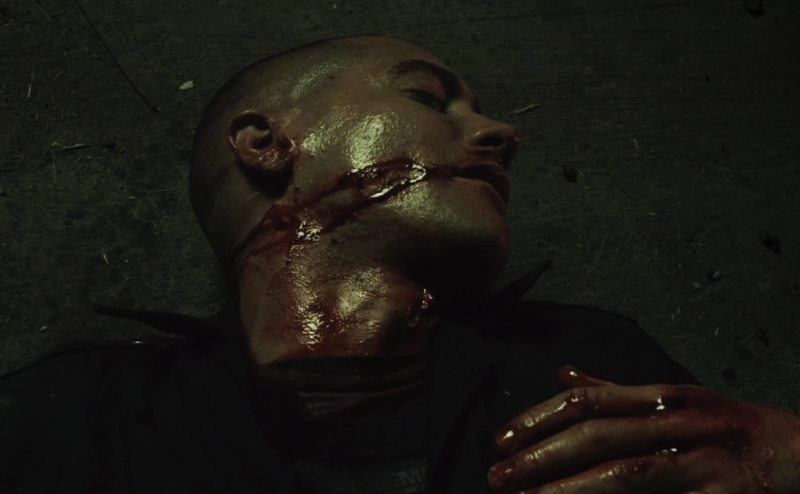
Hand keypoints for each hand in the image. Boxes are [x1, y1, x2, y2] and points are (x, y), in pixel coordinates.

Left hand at [486, 365, 799, 492]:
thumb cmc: (725, 425)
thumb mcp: (674, 397)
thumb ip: (615, 390)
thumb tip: (562, 374)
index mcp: (661, 395)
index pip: (587, 400)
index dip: (540, 418)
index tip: (502, 439)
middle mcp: (677, 421)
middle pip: (597, 435)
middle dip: (542, 456)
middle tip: (498, 476)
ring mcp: (700, 461)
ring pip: (625, 474)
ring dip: (569, 490)